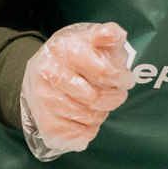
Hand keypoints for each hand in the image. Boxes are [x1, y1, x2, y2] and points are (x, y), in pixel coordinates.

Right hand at [21, 22, 134, 154]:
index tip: (125, 80)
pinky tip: (87, 118)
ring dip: (101, 114)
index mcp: (65, 48)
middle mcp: (49, 72)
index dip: (120, 79)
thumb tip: (109, 34)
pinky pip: (77, 134)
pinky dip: (88, 129)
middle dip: (114, 98)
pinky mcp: (42, 118)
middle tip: (116, 94)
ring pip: (88, 117)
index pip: (102, 71)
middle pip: (95, 98)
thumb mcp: (92, 39)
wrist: (44, 70)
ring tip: (99, 104)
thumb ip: (107, 35)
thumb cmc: (77, 55)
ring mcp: (43, 97)